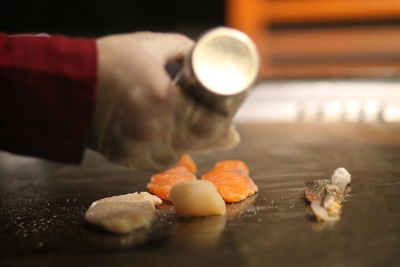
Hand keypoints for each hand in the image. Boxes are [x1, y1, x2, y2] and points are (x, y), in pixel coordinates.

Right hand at [91, 32, 239, 170]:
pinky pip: (159, 162)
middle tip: (225, 130)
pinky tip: (173, 142)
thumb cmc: (107, 61)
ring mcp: (139, 147)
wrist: (66, 85)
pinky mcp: (127, 157)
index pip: (211, 122)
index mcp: (162, 99)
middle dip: (216, 136)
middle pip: (201, 142)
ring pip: (181, 154)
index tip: (231, 123)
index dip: (226, 124)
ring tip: (199, 133)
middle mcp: (154, 129)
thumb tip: (200, 56)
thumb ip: (180, 49)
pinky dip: (171, 153)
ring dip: (194, 145)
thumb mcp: (149, 45)